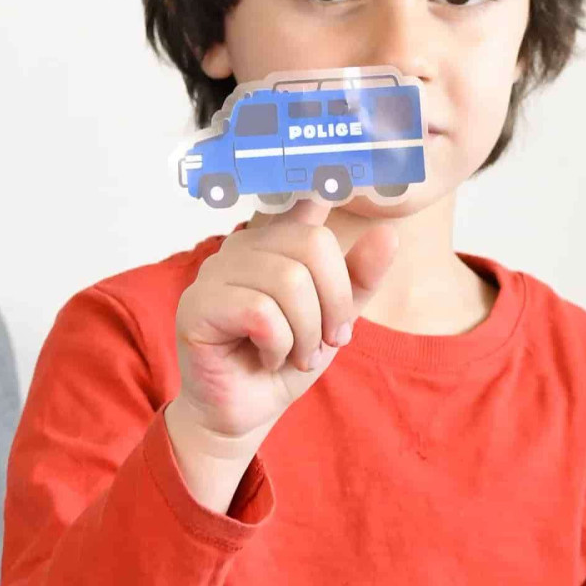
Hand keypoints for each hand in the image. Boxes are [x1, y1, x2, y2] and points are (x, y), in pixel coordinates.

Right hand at [171, 198, 398, 445]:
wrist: (249, 410)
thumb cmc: (288, 357)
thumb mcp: (336, 317)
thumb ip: (360, 277)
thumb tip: (389, 233)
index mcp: (278, 239)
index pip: (306, 199)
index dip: (321, 181)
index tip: (335, 175)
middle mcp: (244, 244)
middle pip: (312, 245)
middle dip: (334, 304)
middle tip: (328, 340)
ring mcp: (215, 270)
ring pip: (289, 281)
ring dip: (306, 333)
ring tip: (296, 354)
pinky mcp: (197, 304)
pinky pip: (260, 312)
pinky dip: (278, 345)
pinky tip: (266, 356)